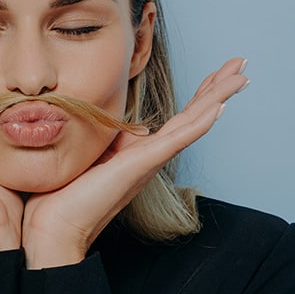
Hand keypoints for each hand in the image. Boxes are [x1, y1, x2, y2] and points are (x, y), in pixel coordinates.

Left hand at [21, 58, 250, 268]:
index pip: (175, 119)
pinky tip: (219, 106)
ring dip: (218, 97)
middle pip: (192, 116)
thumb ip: (106, 139)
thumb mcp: (86, 154)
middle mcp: (150, 158)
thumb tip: (119, 125)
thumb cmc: (61, 195)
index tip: (215, 74)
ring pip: (193, 123)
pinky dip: (200, 121)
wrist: (53, 228)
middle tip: (241, 65)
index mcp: (138, 154)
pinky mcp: (141, 165)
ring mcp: (149, 162)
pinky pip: (178, 138)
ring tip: (241, 76)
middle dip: (217, 89)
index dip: (196, 96)